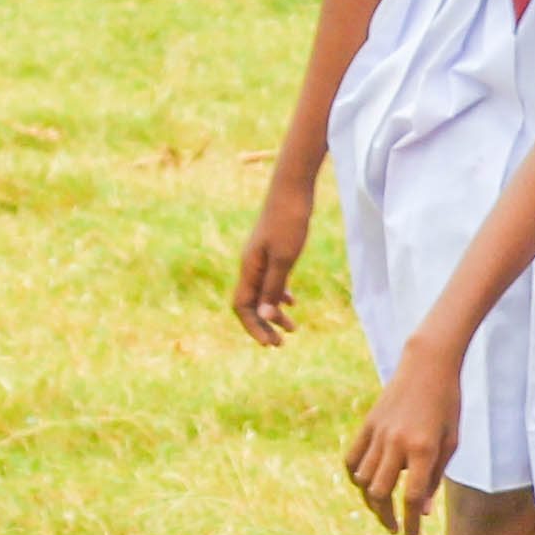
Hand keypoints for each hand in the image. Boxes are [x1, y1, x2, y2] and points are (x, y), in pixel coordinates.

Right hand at [232, 174, 312, 344]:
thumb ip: (273, 286)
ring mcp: (260, 257)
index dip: (254, 327)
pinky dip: (279, 294)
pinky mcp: (272, 249)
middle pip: (250, 303)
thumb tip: (263, 314)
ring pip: (261, 292)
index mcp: (249, 268)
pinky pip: (270, 279)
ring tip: (292, 329)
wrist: (292, 190)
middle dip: (263, 325)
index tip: (270, 344)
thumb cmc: (289, 221)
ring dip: (273, 312)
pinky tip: (291, 303)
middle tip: (281, 344)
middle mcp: (250, 264)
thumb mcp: (285, 257)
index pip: (242, 306)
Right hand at [343, 341, 467, 534]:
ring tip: (382, 511)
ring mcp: (378, 433)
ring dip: (371, 501)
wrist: (428, 366)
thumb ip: (435, 477)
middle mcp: (397, 444)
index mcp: (424, 449)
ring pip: (362, 480)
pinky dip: (355, 477)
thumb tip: (421, 511)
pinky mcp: (366, 425)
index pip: (411, 498)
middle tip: (395, 529)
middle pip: (381, 494)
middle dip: (388, 518)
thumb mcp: (451, 442)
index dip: (410, 524)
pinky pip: (352, 459)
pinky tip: (364, 487)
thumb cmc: (448, 405)